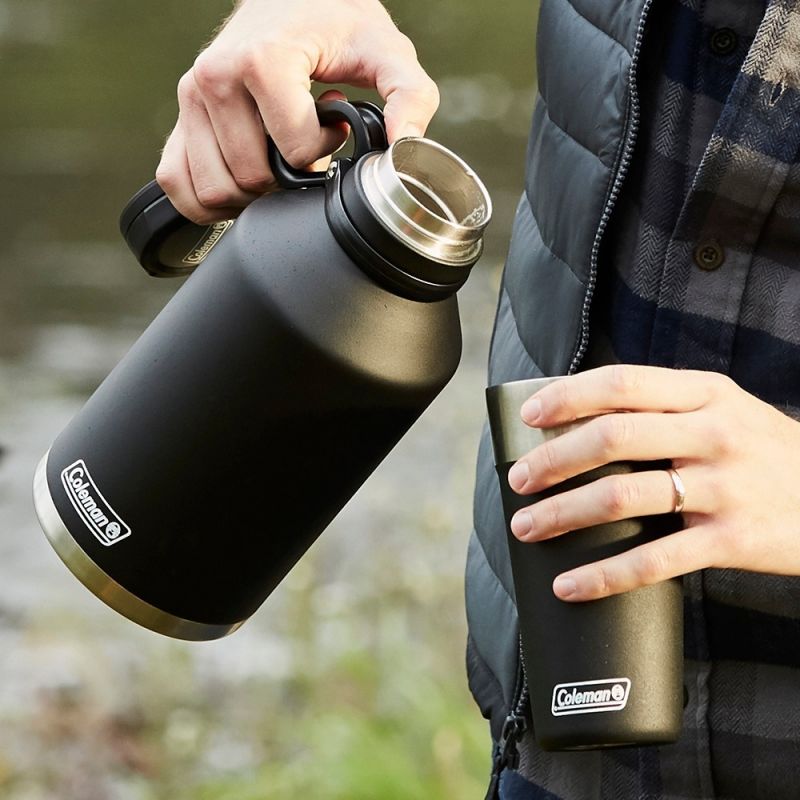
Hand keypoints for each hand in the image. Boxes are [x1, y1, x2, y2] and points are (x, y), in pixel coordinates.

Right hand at [156, 0, 438, 222]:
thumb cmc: (334, 22)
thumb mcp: (385, 51)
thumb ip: (409, 96)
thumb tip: (406, 148)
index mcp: (261, 61)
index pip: (293, 151)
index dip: (324, 152)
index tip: (331, 126)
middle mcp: (213, 79)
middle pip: (253, 179)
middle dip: (287, 177)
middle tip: (303, 147)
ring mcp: (189, 101)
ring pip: (216, 191)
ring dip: (252, 194)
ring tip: (274, 158)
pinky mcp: (177, 119)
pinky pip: (177, 183)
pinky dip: (209, 199)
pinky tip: (241, 180)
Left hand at [506, 365, 799, 601]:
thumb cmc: (762, 451)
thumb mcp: (723, 410)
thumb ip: (663, 407)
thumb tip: (578, 418)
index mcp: (705, 393)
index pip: (621, 383)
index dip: (567, 397)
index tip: (528, 417)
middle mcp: (713, 433)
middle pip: (611, 438)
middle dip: (552, 460)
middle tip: (517, 480)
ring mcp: (723, 488)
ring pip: (622, 497)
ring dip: (562, 513)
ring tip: (527, 526)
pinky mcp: (731, 541)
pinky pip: (654, 561)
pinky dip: (603, 575)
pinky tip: (569, 584)